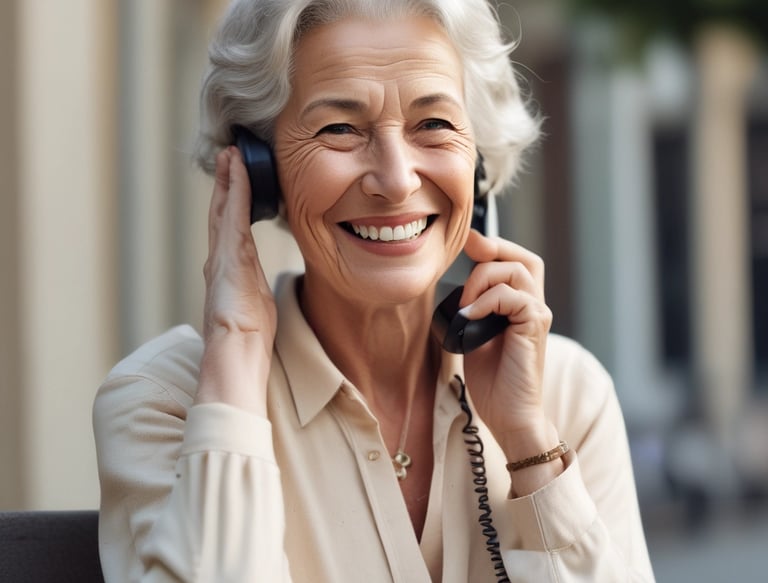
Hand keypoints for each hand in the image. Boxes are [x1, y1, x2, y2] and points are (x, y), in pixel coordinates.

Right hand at [195, 147, 277, 415]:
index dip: (231, 203)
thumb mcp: (257, 306)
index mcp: (229, 271)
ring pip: (224, 207)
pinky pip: (232, 212)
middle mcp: (220, 259)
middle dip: (225, 183)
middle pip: (221, 212)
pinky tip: (238, 168)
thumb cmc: (250, 338)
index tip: (236, 180)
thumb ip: (255, 291)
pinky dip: (235, 187)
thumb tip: (260, 292)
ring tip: (231, 154)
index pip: (229, 229)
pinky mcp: (228, 253)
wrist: (237, 351)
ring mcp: (222, 255)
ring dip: (229, 178)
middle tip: (229, 155)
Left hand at [460, 230, 555, 452]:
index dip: (494, 246)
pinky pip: (514, 296)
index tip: (467, 240)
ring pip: (516, 271)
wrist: (508, 415)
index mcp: (520, 306)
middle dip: (495, 247)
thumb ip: (472, 307)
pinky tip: (470, 318)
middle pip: (524, 258)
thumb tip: (459, 284)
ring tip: (465, 305)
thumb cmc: (492, 381)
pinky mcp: (535, 326)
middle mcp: (534, 306)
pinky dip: (487, 301)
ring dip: (483, 280)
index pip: (516, 262)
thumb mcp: (474, 334)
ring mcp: (537, 315)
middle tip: (469, 248)